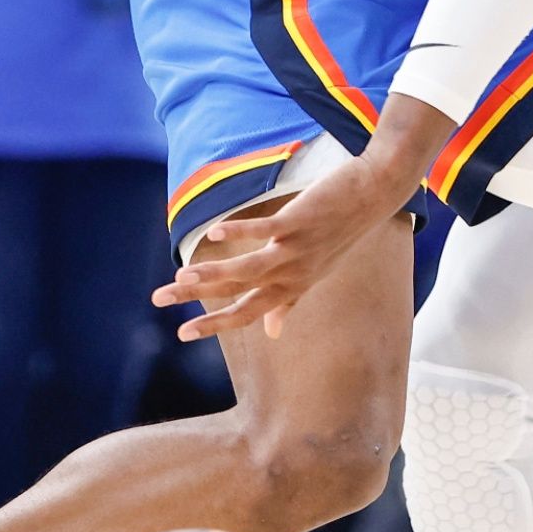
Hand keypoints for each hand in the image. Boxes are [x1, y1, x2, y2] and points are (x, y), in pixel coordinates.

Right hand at [152, 153, 414, 341]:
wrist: (372, 197)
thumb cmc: (340, 234)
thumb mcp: (315, 274)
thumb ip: (289, 301)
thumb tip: (273, 332)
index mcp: (291, 286)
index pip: (246, 312)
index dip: (215, 324)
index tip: (181, 334)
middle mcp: (292, 274)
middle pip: (238, 291)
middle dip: (198, 299)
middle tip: (160, 299)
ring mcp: (296, 249)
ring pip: (248, 268)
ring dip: (214, 273)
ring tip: (181, 277)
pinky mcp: (299, 221)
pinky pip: (266, 231)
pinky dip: (240, 232)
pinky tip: (214, 233)